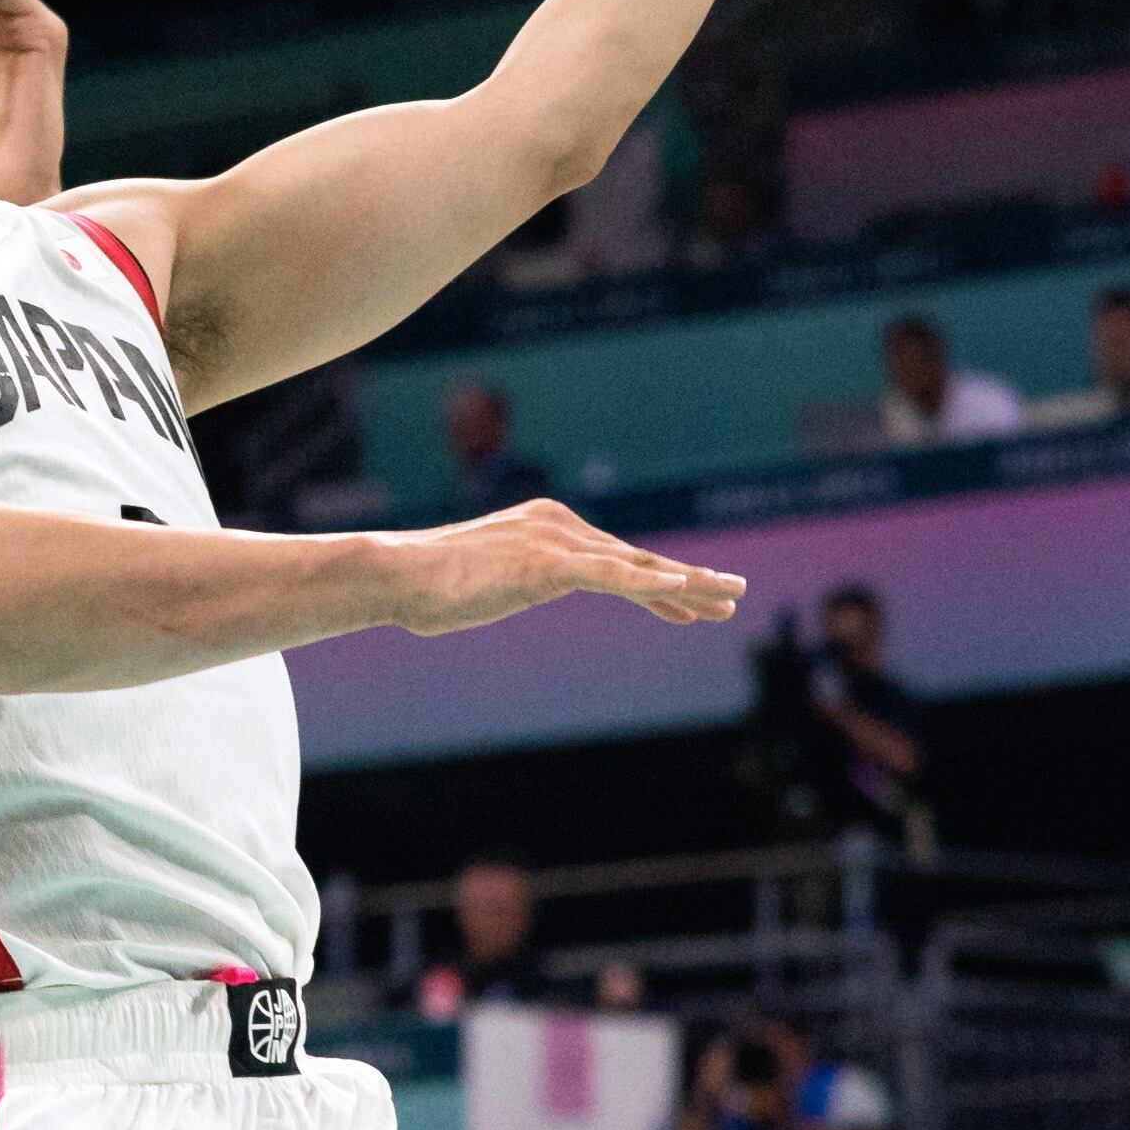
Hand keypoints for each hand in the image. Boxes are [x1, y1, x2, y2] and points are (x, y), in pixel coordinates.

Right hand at [384, 500, 746, 638]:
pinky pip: (610, 577)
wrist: (394, 575)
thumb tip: (500, 592)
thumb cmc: (426, 587)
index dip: (661, 583)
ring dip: (688, 586)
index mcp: (548, 527)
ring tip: (729, 600)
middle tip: (735, 594)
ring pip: (636, 567)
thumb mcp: (484, 582)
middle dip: (690, 581)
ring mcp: (555, 542)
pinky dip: (649, 587)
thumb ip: (509, 581)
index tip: (695, 603)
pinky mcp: (546, 564)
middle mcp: (559, 526)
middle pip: (638, 559)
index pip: (618, 559)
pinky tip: (683, 594)